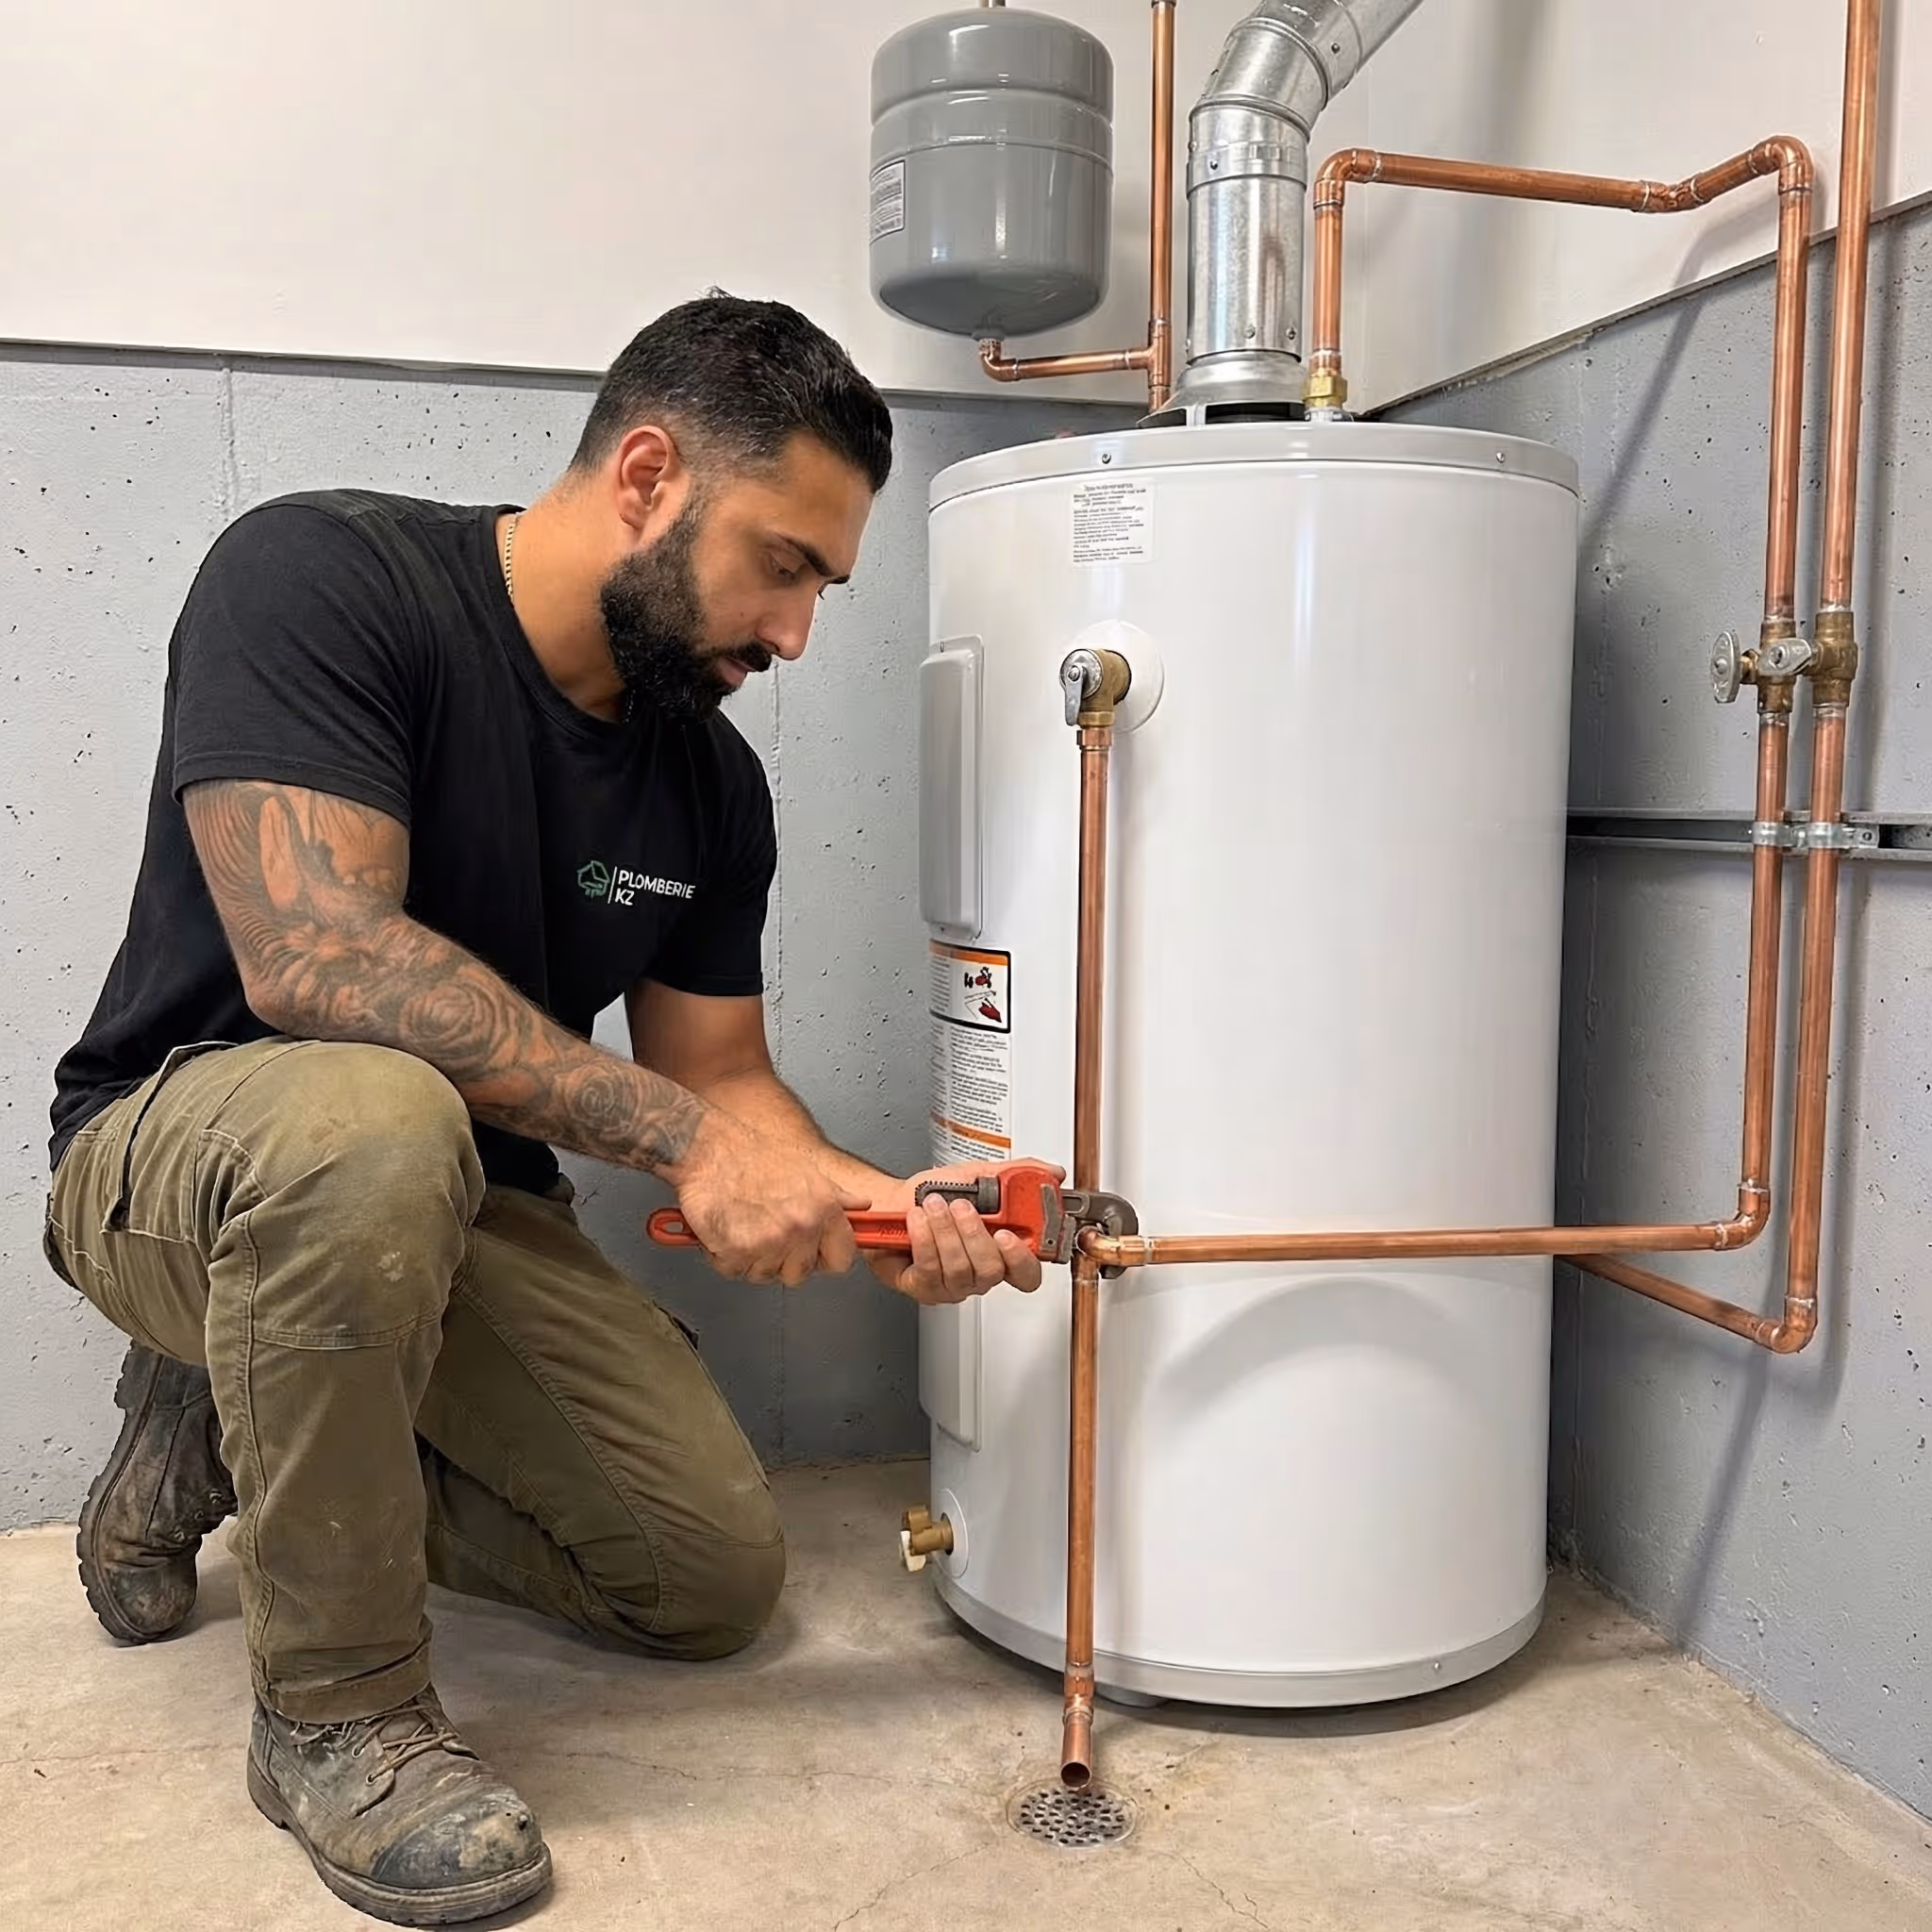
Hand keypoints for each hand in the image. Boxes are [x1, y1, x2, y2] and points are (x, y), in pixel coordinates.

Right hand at [664, 1111, 866, 1285]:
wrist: (710, 1147)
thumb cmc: (753, 1153)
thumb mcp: (807, 1169)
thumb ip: (837, 1196)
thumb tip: (861, 1207)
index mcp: (824, 1209)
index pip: (841, 1260)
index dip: (824, 1256)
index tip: (812, 1249)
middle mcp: (800, 1227)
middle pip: (799, 1273)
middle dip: (782, 1258)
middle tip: (766, 1229)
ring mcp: (768, 1242)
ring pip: (764, 1274)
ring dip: (750, 1257)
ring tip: (744, 1223)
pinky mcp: (735, 1251)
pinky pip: (733, 1270)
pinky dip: (724, 1254)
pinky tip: (726, 1227)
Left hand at [864, 1160, 1064, 1304]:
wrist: (891, 1202)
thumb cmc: (932, 1195)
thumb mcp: (977, 1176)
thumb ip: (1017, 1175)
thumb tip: (1053, 1173)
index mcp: (1000, 1251)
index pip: (1028, 1272)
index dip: (1023, 1259)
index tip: (1008, 1235)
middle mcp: (978, 1272)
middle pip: (992, 1271)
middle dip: (973, 1233)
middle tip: (959, 1206)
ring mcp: (952, 1284)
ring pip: (959, 1269)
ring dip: (944, 1230)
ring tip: (933, 1206)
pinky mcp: (924, 1288)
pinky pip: (930, 1270)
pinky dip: (924, 1238)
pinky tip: (918, 1221)